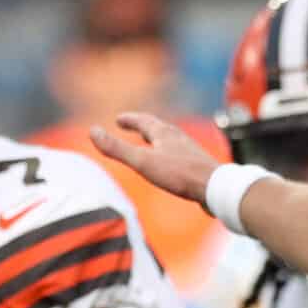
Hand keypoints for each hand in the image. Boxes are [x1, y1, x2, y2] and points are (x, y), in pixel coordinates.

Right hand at [88, 113, 223, 207]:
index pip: (143, 121)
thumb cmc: (180, 174)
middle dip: (143, 126)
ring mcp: (190, 151)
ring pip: (170, 141)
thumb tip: (92, 131)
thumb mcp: (142, 162)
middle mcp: (178, 137)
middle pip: (158, 128)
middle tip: (133, 126)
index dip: (129, 120)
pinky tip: (173, 166)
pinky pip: (180, 155)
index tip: (119, 119)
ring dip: (157, 139)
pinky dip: (169, 154)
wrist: (215, 188)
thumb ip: (117, 149)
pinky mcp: (198, 166)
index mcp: (164, 133)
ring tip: (151, 143)